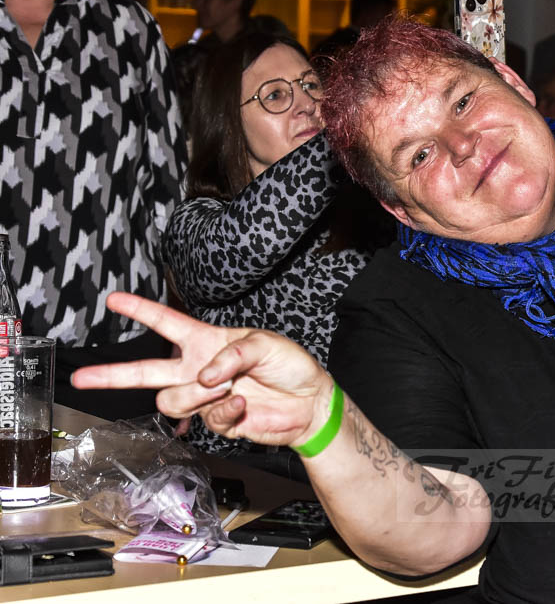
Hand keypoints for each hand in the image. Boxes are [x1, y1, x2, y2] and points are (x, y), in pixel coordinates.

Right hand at [72, 293, 331, 446]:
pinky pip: (205, 418)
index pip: (166, 323)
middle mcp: (198, 369)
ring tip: (226, 388)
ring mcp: (205, 397)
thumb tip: (205, 376)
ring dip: (196, 395)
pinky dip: (225, 410)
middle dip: (111, 375)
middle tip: (81, 378)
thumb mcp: (266, 342)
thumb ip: (234, 352)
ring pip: (172, 400)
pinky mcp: (217, 421)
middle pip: (146, 371)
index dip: (140, 310)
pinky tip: (242, 404)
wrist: (308, 402)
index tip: (113, 299)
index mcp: (207, 342)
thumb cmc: (289, 365)